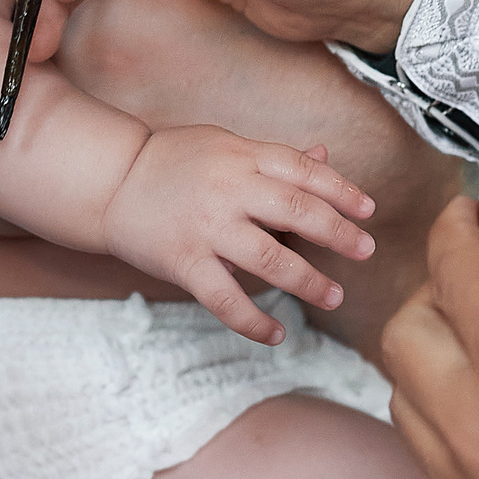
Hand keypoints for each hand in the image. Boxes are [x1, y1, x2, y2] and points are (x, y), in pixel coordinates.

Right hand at [102, 126, 379, 344]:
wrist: (110, 180)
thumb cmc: (172, 160)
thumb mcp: (225, 145)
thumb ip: (274, 157)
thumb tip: (325, 156)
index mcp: (243, 155)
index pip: (305, 171)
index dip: (342, 190)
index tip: (368, 211)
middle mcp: (230, 189)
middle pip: (299, 212)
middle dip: (338, 234)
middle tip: (365, 252)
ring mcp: (207, 227)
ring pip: (271, 260)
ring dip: (308, 281)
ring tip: (334, 295)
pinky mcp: (185, 262)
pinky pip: (226, 299)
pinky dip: (254, 322)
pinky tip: (276, 334)